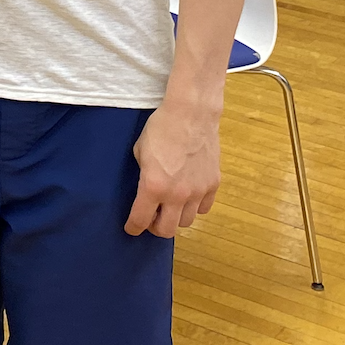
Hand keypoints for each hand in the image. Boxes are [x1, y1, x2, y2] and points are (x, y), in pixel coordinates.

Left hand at [126, 99, 221, 236]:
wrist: (190, 115)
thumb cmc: (160, 129)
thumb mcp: (140, 152)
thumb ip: (143, 175)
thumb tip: (145, 188)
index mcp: (153, 187)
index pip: (141, 219)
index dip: (133, 227)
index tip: (131, 229)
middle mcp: (177, 195)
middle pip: (167, 229)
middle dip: (155, 228)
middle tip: (150, 220)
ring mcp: (198, 191)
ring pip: (188, 222)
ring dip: (176, 219)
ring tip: (170, 209)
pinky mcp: (213, 185)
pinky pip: (204, 208)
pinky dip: (194, 208)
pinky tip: (188, 198)